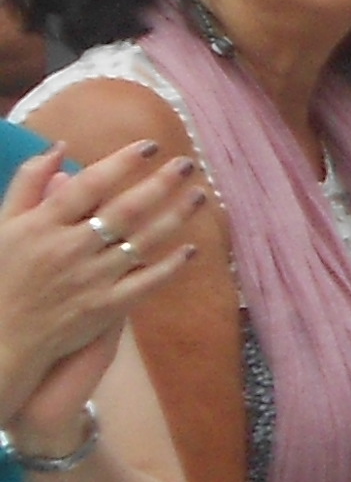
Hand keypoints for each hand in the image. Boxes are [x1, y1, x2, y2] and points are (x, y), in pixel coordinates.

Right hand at [0, 140, 202, 430]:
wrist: (1, 335)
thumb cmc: (1, 273)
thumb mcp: (3, 224)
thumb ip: (28, 183)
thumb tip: (59, 147)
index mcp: (42, 224)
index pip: (89, 184)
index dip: (122, 162)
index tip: (150, 146)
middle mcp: (70, 248)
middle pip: (125, 209)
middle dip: (160, 183)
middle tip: (187, 164)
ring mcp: (91, 279)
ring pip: (143, 242)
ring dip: (176, 216)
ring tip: (199, 195)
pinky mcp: (106, 307)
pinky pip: (146, 283)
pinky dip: (171, 266)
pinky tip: (192, 249)